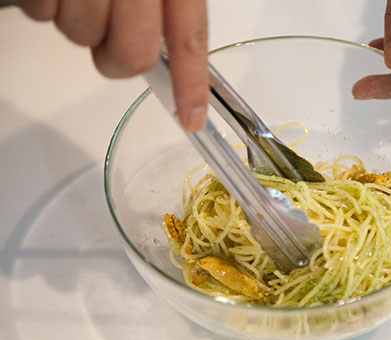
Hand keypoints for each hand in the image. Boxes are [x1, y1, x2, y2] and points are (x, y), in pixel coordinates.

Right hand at [14, 0, 208, 130]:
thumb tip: (169, 42)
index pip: (188, 37)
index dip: (191, 84)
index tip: (192, 118)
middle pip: (129, 56)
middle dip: (118, 58)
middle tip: (109, 31)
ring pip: (78, 35)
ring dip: (76, 18)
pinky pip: (39, 13)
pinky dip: (44, 0)